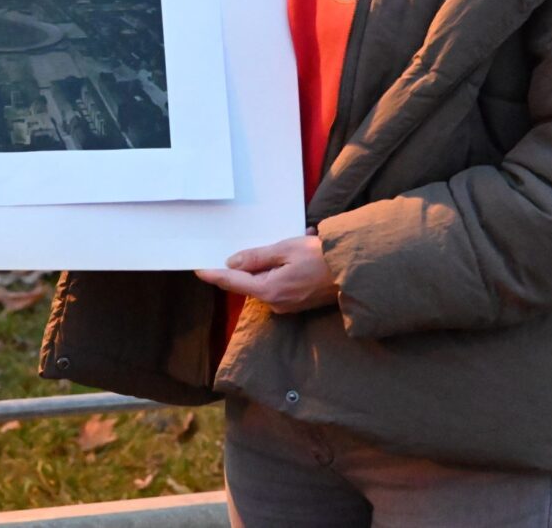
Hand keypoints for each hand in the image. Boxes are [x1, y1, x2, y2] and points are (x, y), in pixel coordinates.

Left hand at [195, 232, 338, 313]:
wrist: (354, 272)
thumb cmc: (320, 258)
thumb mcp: (285, 249)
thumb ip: (257, 257)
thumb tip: (231, 263)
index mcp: (268, 290)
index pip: (232, 282)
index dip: (213, 275)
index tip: (198, 269)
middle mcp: (274, 304)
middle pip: (250, 283)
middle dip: (252, 264)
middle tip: (265, 244)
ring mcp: (286, 306)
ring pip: (265, 282)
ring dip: (272, 264)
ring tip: (293, 245)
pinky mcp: (296, 304)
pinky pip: (279, 285)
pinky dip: (283, 269)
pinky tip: (300, 254)